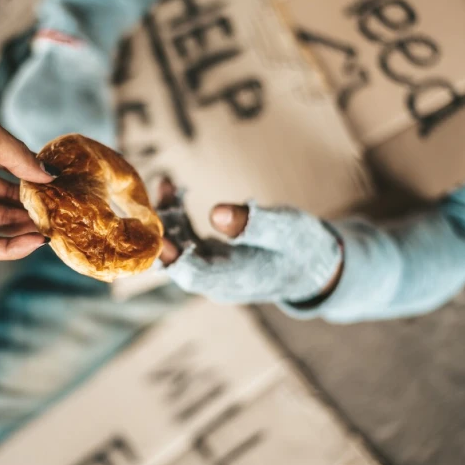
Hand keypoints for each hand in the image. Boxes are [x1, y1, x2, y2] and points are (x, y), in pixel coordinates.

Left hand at [0, 108, 57, 260]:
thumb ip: (20, 156)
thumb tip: (48, 175)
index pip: (8, 170)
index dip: (31, 179)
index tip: (55, 187)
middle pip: (5, 200)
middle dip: (31, 206)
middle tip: (57, 211)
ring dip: (25, 227)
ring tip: (51, 228)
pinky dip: (9, 247)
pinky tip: (33, 242)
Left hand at [157, 180, 342, 304]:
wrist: (314, 265)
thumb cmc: (304, 247)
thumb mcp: (286, 230)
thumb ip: (253, 224)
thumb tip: (216, 212)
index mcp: (235, 280)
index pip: (195, 274)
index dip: (173, 257)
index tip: (156, 236)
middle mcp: (216, 280)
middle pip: (176, 260)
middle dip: (160, 229)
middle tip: (151, 199)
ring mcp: (210, 269)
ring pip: (176, 246)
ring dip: (166, 216)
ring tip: (166, 183)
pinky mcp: (208, 256)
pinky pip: (183, 237)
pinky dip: (176, 215)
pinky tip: (172, 188)